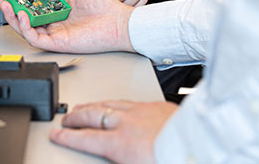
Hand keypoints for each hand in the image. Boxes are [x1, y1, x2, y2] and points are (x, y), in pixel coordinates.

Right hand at [0, 0, 134, 53]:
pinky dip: (25, 28)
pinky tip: (22, 14)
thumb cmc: (107, 8)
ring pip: (27, 29)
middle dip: (10, 9)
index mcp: (60, 13)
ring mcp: (55, 34)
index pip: (35, 8)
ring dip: (13, 18)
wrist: (120, 21)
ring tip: (6, 5)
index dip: (21, 0)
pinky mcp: (58, 42)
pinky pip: (35, 38)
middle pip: (26, 19)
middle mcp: (56, 24)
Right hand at [50, 100, 178, 163]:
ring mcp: (142, 110)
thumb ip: (120, 159)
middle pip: (93, 116)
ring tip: (84, 107)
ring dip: (93, 105)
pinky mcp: (156, 105)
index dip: (67, 137)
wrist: (202, 145)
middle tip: (65, 119)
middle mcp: (128, 123)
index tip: (56, 134)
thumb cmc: (174, 159)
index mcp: (121, 144)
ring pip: (110, 103)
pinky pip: (127, 101)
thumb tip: (110, 156)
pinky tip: (115, 103)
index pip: (86, 139)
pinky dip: (114, 102)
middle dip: (75, 117)